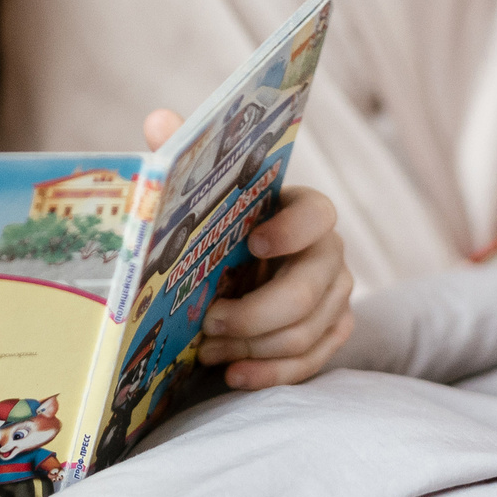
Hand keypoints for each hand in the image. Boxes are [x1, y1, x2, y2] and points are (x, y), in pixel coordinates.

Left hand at [140, 108, 354, 387]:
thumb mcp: (206, 198)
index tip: (252, 244)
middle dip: (256, 313)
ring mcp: (337, 296)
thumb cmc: (225, 229)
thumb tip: (159, 121)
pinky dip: (271, 373)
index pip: (317, 214)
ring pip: (307, 331)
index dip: (290, 231)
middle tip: (208, 322)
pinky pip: (312, 361)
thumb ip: (186, 159)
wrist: (246, 274)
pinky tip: (235, 375)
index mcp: (303, 211)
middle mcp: (329, 252)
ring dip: (254, 347)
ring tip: (207, 351)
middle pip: (309, 290)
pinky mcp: (332, 333)